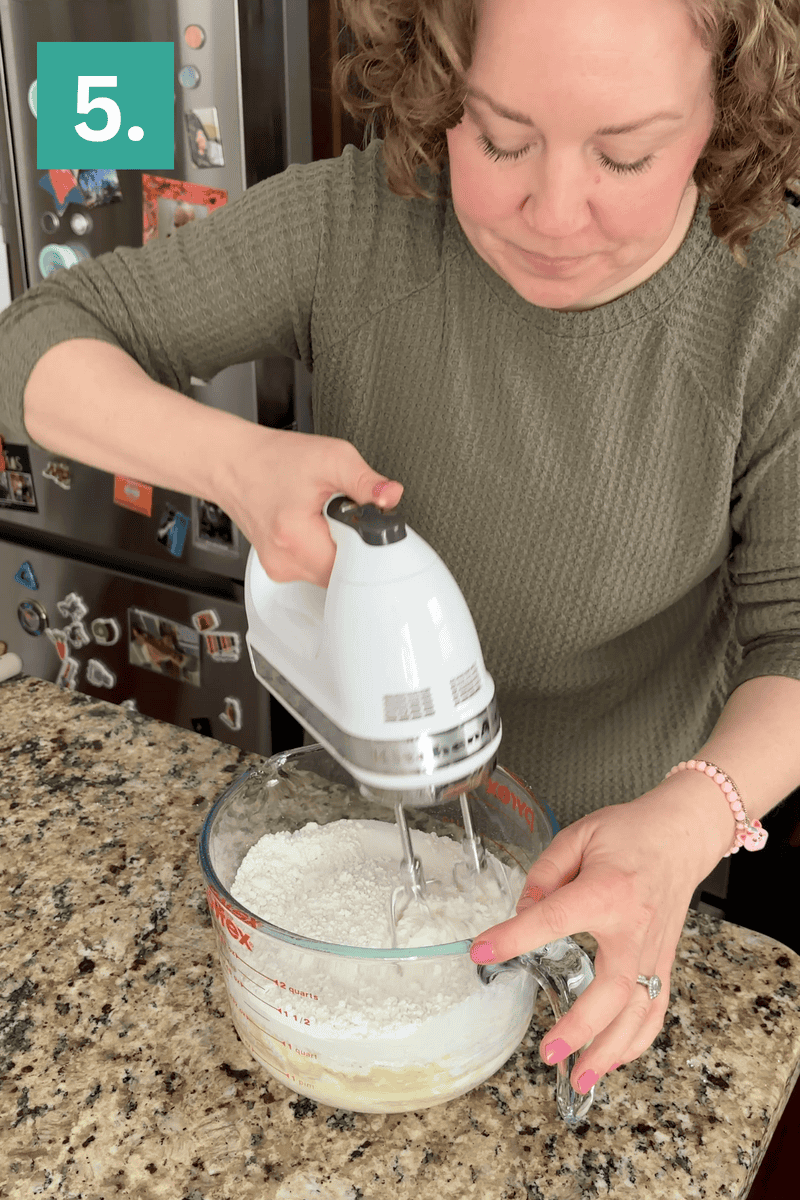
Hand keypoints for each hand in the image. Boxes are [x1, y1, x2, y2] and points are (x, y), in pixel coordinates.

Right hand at [214, 425, 403, 585]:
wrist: (233, 463)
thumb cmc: (273, 459)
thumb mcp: (330, 457)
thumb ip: (366, 480)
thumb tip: (391, 496)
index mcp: (298, 540)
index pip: (356, 567)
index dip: (369, 545)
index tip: (364, 524)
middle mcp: (287, 563)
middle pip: (345, 573)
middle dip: (353, 544)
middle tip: (340, 514)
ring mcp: (281, 569)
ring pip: (331, 572)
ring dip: (337, 547)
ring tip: (322, 517)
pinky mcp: (280, 567)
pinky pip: (315, 567)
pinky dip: (321, 548)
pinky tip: (311, 525)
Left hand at [469, 773, 733, 1094]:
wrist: (682, 834)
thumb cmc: (631, 832)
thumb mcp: (579, 834)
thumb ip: (546, 873)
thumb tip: (524, 910)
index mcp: (606, 891)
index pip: (552, 919)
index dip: (513, 937)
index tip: (481, 951)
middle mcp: (633, 928)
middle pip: (611, 990)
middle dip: (580, 1028)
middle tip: (547, 1053)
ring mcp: (653, 951)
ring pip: (637, 1012)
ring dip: (610, 1051)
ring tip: (578, 1079)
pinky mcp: (663, 961)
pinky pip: (656, 1009)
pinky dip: (637, 1041)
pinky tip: (612, 1060)